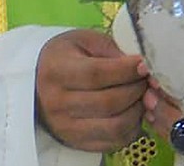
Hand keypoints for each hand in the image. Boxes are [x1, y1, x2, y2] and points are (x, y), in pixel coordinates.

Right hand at [35, 29, 148, 151]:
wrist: (37, 82)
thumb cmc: (67, 56)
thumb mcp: (85, 41)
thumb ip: (113, 50)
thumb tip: (142, 68)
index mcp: (57, 72)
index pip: (97, 74)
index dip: (127, 70)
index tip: (144, 64)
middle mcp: (58, 104)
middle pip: (110, 102)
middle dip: (137, 89)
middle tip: (145, 79)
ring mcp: (66, 127)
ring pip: (115, 126)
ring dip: (138, 110)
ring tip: (141, 96)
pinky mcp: (77, 142)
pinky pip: (114, 142)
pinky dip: (132, 128)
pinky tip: (132, 111)